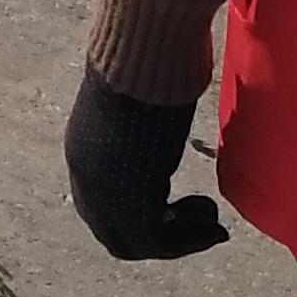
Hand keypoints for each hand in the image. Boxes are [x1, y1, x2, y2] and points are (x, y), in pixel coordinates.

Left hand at [63, 68, 226, 261]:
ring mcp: (103, 192)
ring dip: (176, 240)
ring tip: (210, 224)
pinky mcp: (127, 198)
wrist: (142, 54)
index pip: (103, 203)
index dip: (143, 210)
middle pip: (114, 230)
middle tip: (200, 218)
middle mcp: (85, 177)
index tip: (179, 205)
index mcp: (84, 151)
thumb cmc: (147, 59)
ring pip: (133, 242)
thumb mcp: (140, 100)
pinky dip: (187, 242)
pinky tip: (213, 226)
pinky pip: (155, 241)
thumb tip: (169, 102)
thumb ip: (145, 120)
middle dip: (159, 232)